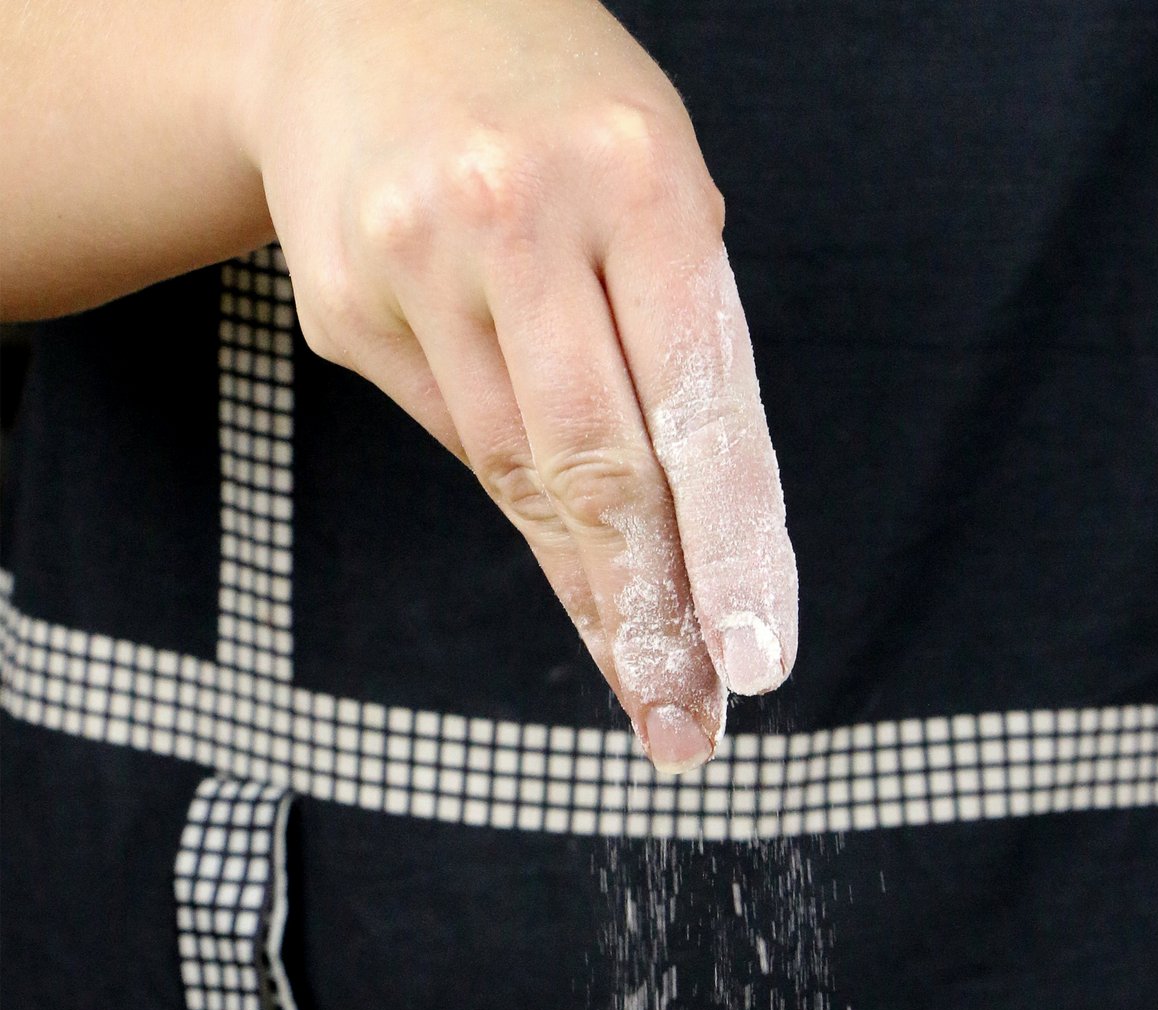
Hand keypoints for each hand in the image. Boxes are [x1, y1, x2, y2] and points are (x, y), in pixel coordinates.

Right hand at [244, 0, 796, 769]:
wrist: (350, 8)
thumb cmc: (552, 109)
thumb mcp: (656, 178)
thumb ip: (680, 340)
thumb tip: (704, 546)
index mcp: (636, 176)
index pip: (696, 409)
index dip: (726, 552)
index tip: (752, 664)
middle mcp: (516, 217)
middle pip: (596, 470)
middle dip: (651, 618)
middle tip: (687, 728)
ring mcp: (413, 263)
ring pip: (522, 476)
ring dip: (593, 595)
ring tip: (647, 684)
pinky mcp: (344, 306)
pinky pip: (459, 439)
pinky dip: (523, 503)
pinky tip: (569, 555)